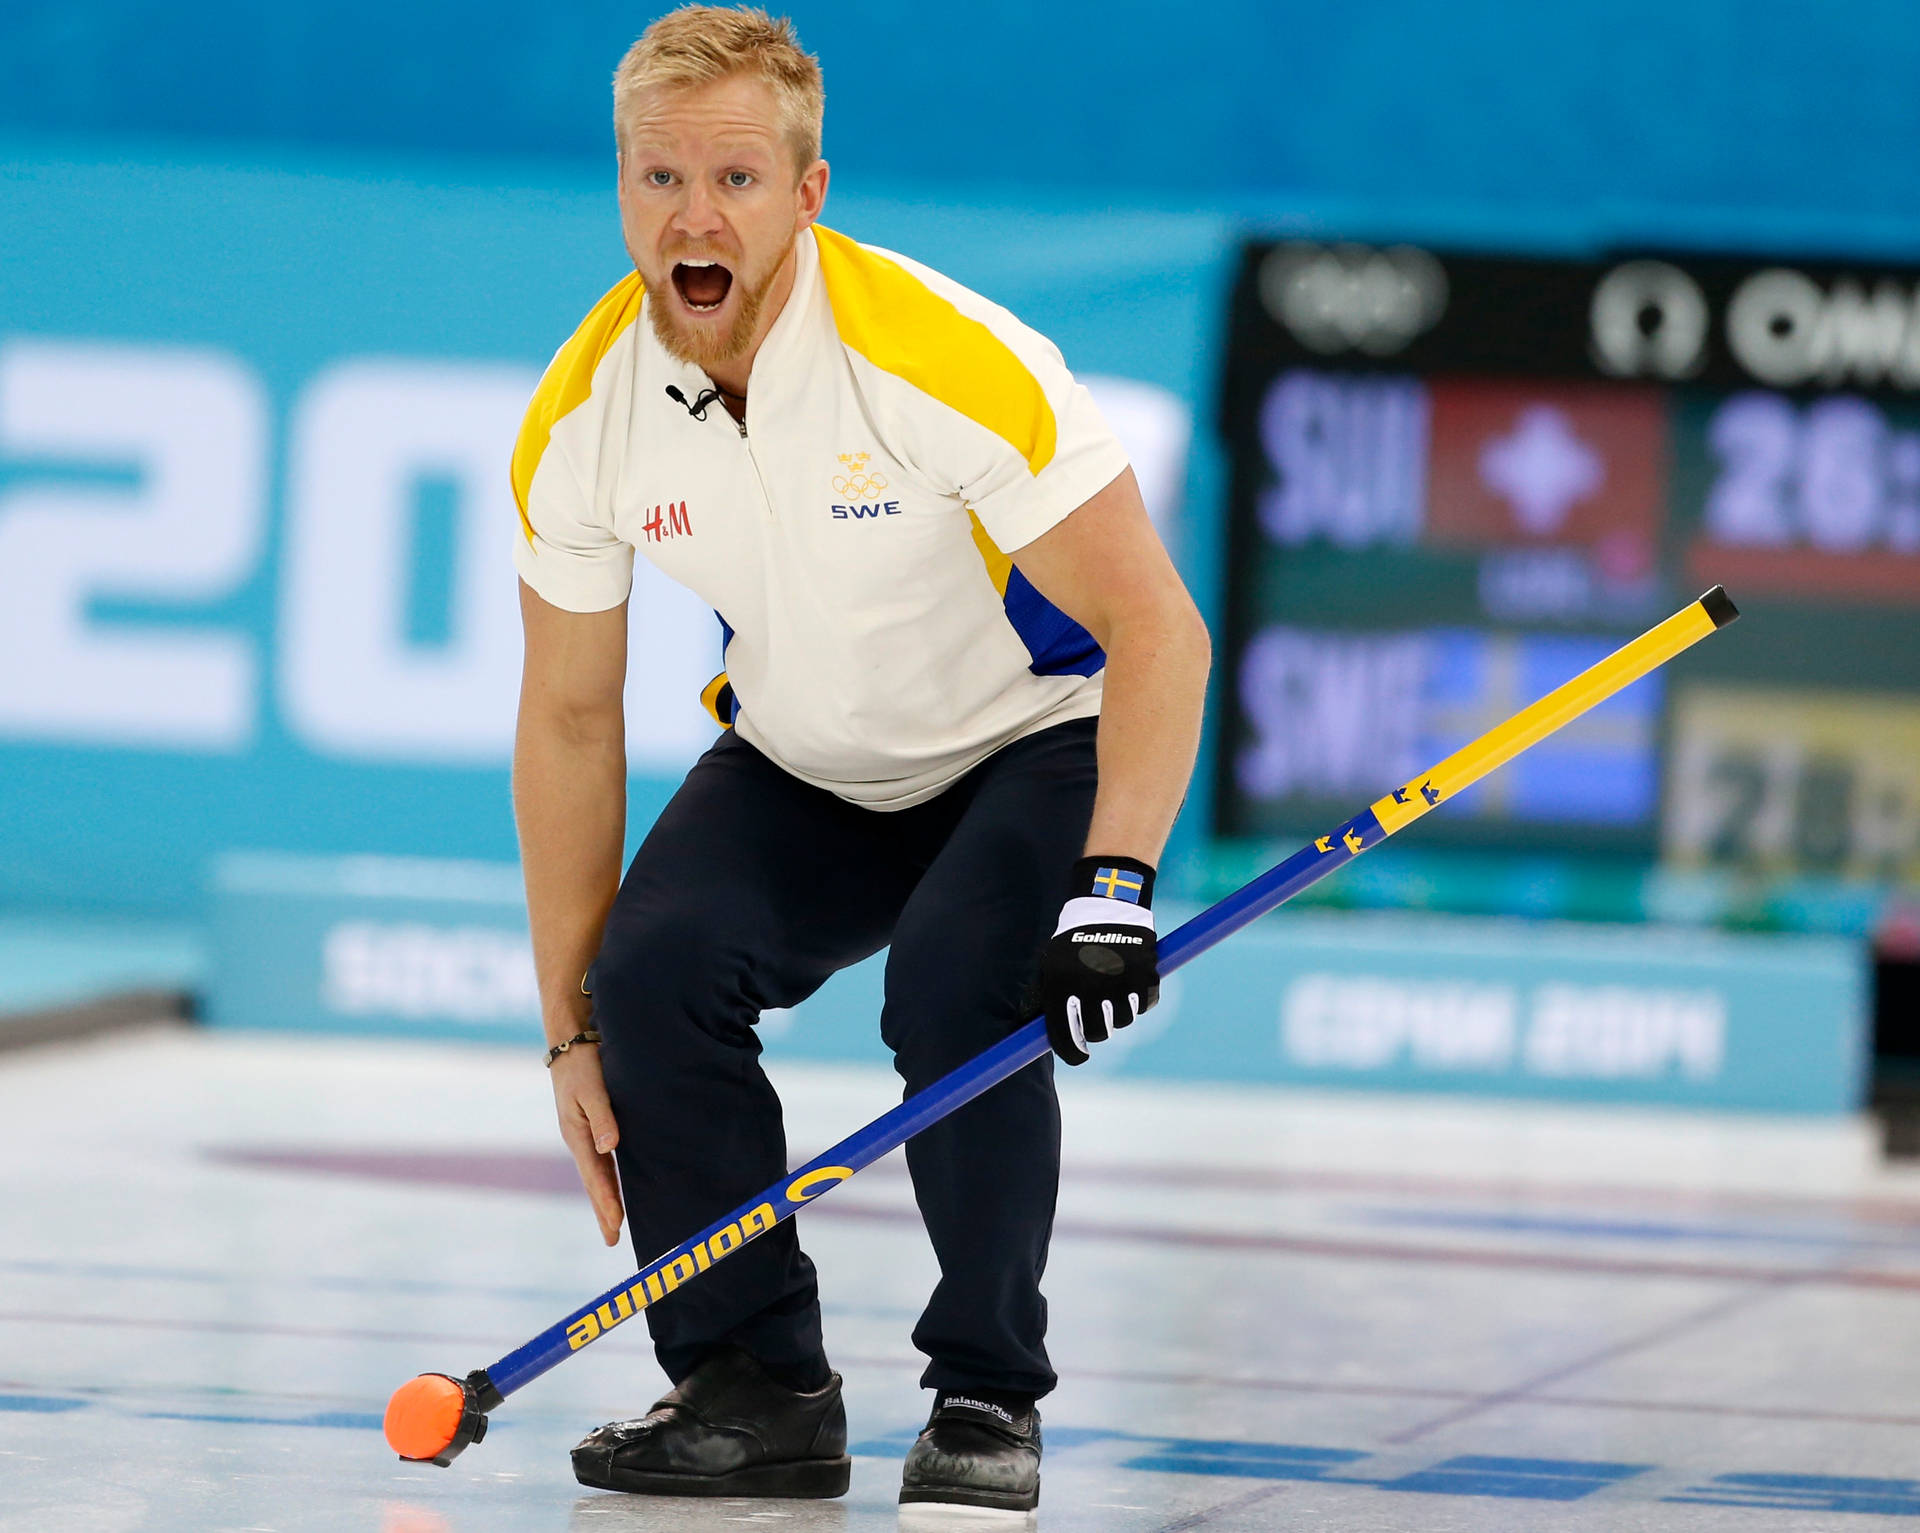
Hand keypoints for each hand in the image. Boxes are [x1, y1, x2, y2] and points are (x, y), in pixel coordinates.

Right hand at [549, 1044, 623, 1244]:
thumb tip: (608, 1147)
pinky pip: (601, 1159)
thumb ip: (602, 1117)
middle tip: (613, 1239)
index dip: (606, 1200)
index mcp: (577, 1134)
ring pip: (597, 1173)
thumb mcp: (592, 1088)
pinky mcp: (591, 1125)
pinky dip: (608, 1178)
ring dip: (606, 1198)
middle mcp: (579, 1139)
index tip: (615, 1224)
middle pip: (593, 1182)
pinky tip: (616, 1186)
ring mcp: (584, 1134)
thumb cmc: (583, 1064)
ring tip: (613, 1222)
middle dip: (603, 1210)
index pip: (594, 1176)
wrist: (571, 1043)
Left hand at [1040, 856, 1158, 1064]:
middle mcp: (1089, 987)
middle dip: (1098, 1030)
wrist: (1107, 905)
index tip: (1079, 1057)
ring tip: (1113, 989)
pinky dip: (1140, 998)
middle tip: (1098, 1017)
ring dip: (1119, 1012)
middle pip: (1098, 1033)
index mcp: (1061, 985)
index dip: (1072, 1053)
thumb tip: (1049, 1039)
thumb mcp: (1053, 967)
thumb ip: (1052, 1001)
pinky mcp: (1144, 976)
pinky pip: (1144, 1005)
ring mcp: (1119, 982)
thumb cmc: (1074, 941)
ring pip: (1122, 1021)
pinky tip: (1131, 981)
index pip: (1065, 1035)